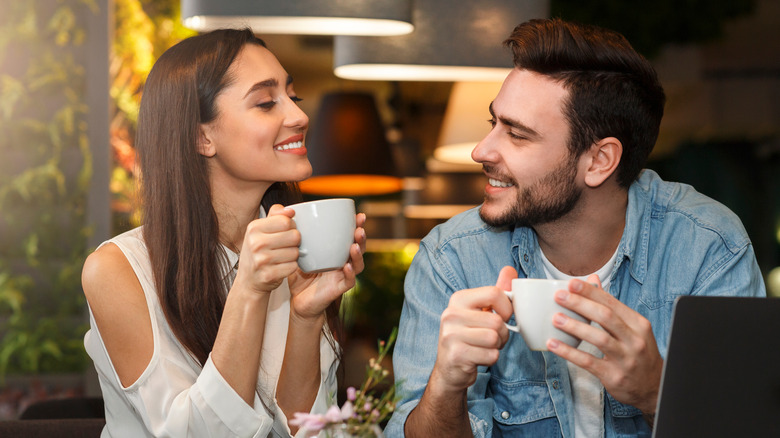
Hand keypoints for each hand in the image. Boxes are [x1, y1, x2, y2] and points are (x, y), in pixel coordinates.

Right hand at [235, 204, 299, 293]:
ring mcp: (261, 260)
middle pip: (294, 236)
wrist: (248, 280)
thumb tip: (291, 210)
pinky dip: (291, 267)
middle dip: (294, 242)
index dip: (291, 227)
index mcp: (254, 228)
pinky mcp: (269, 275)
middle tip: (285, 246)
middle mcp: (255, 243)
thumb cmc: (258, 252)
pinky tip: (281, 267)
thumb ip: (276, 215)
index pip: (286, 221)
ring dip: (293, 255)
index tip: (285, 232)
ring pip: (295, 252)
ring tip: (282, 257)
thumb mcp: (261, 230)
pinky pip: (293, 266)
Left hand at [287, 212, 366, 320]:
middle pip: (358, 247)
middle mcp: (343, 261)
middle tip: (359, 227)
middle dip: (361, 236)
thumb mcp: (293, 251)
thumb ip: (288, 231)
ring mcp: (342, 275)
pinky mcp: (338, 288)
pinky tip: (347, 266)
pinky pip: (349, 281)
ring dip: (358, 253)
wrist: (297, 300)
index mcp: (335, 251)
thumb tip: (280, 207)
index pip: (349, 236)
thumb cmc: (298, 275)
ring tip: (354, 245)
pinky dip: (350, 273)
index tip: (358, 214)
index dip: (356, 225)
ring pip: (357, 263)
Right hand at [430, 266, 515, 393]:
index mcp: (458, 299)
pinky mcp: (456, 355)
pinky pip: (491, 355)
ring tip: (484, 347)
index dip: (506, 308)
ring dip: (497, 347)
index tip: (502, 317)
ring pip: (494, 338)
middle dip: (502, 334)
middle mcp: (451, 314)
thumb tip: (510, 269)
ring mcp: (451, 335)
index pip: (494, 293)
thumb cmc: (470, 337)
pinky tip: (478, 358)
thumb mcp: (480, 312)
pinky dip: (491, 359)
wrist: (450, 369)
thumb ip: (496, 292)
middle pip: (497, 321)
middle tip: (491, 338)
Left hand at [547, 274, 662, 413]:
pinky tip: (554, 344)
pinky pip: (588, 361)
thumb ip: (611, 305)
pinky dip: (569, 352)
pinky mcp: (614, 376)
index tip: (572, 283)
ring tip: (556, 318)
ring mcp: (626, 359)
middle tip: (560, 297)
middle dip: (581, 304)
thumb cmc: (638, 351)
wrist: (653, 386)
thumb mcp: (632, 327)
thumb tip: (592, 280)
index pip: (612, 303)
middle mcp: (635, 340)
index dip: (590, 292)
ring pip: (598, 338)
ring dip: (575, 326)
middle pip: (606, 317)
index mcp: (638, 324)